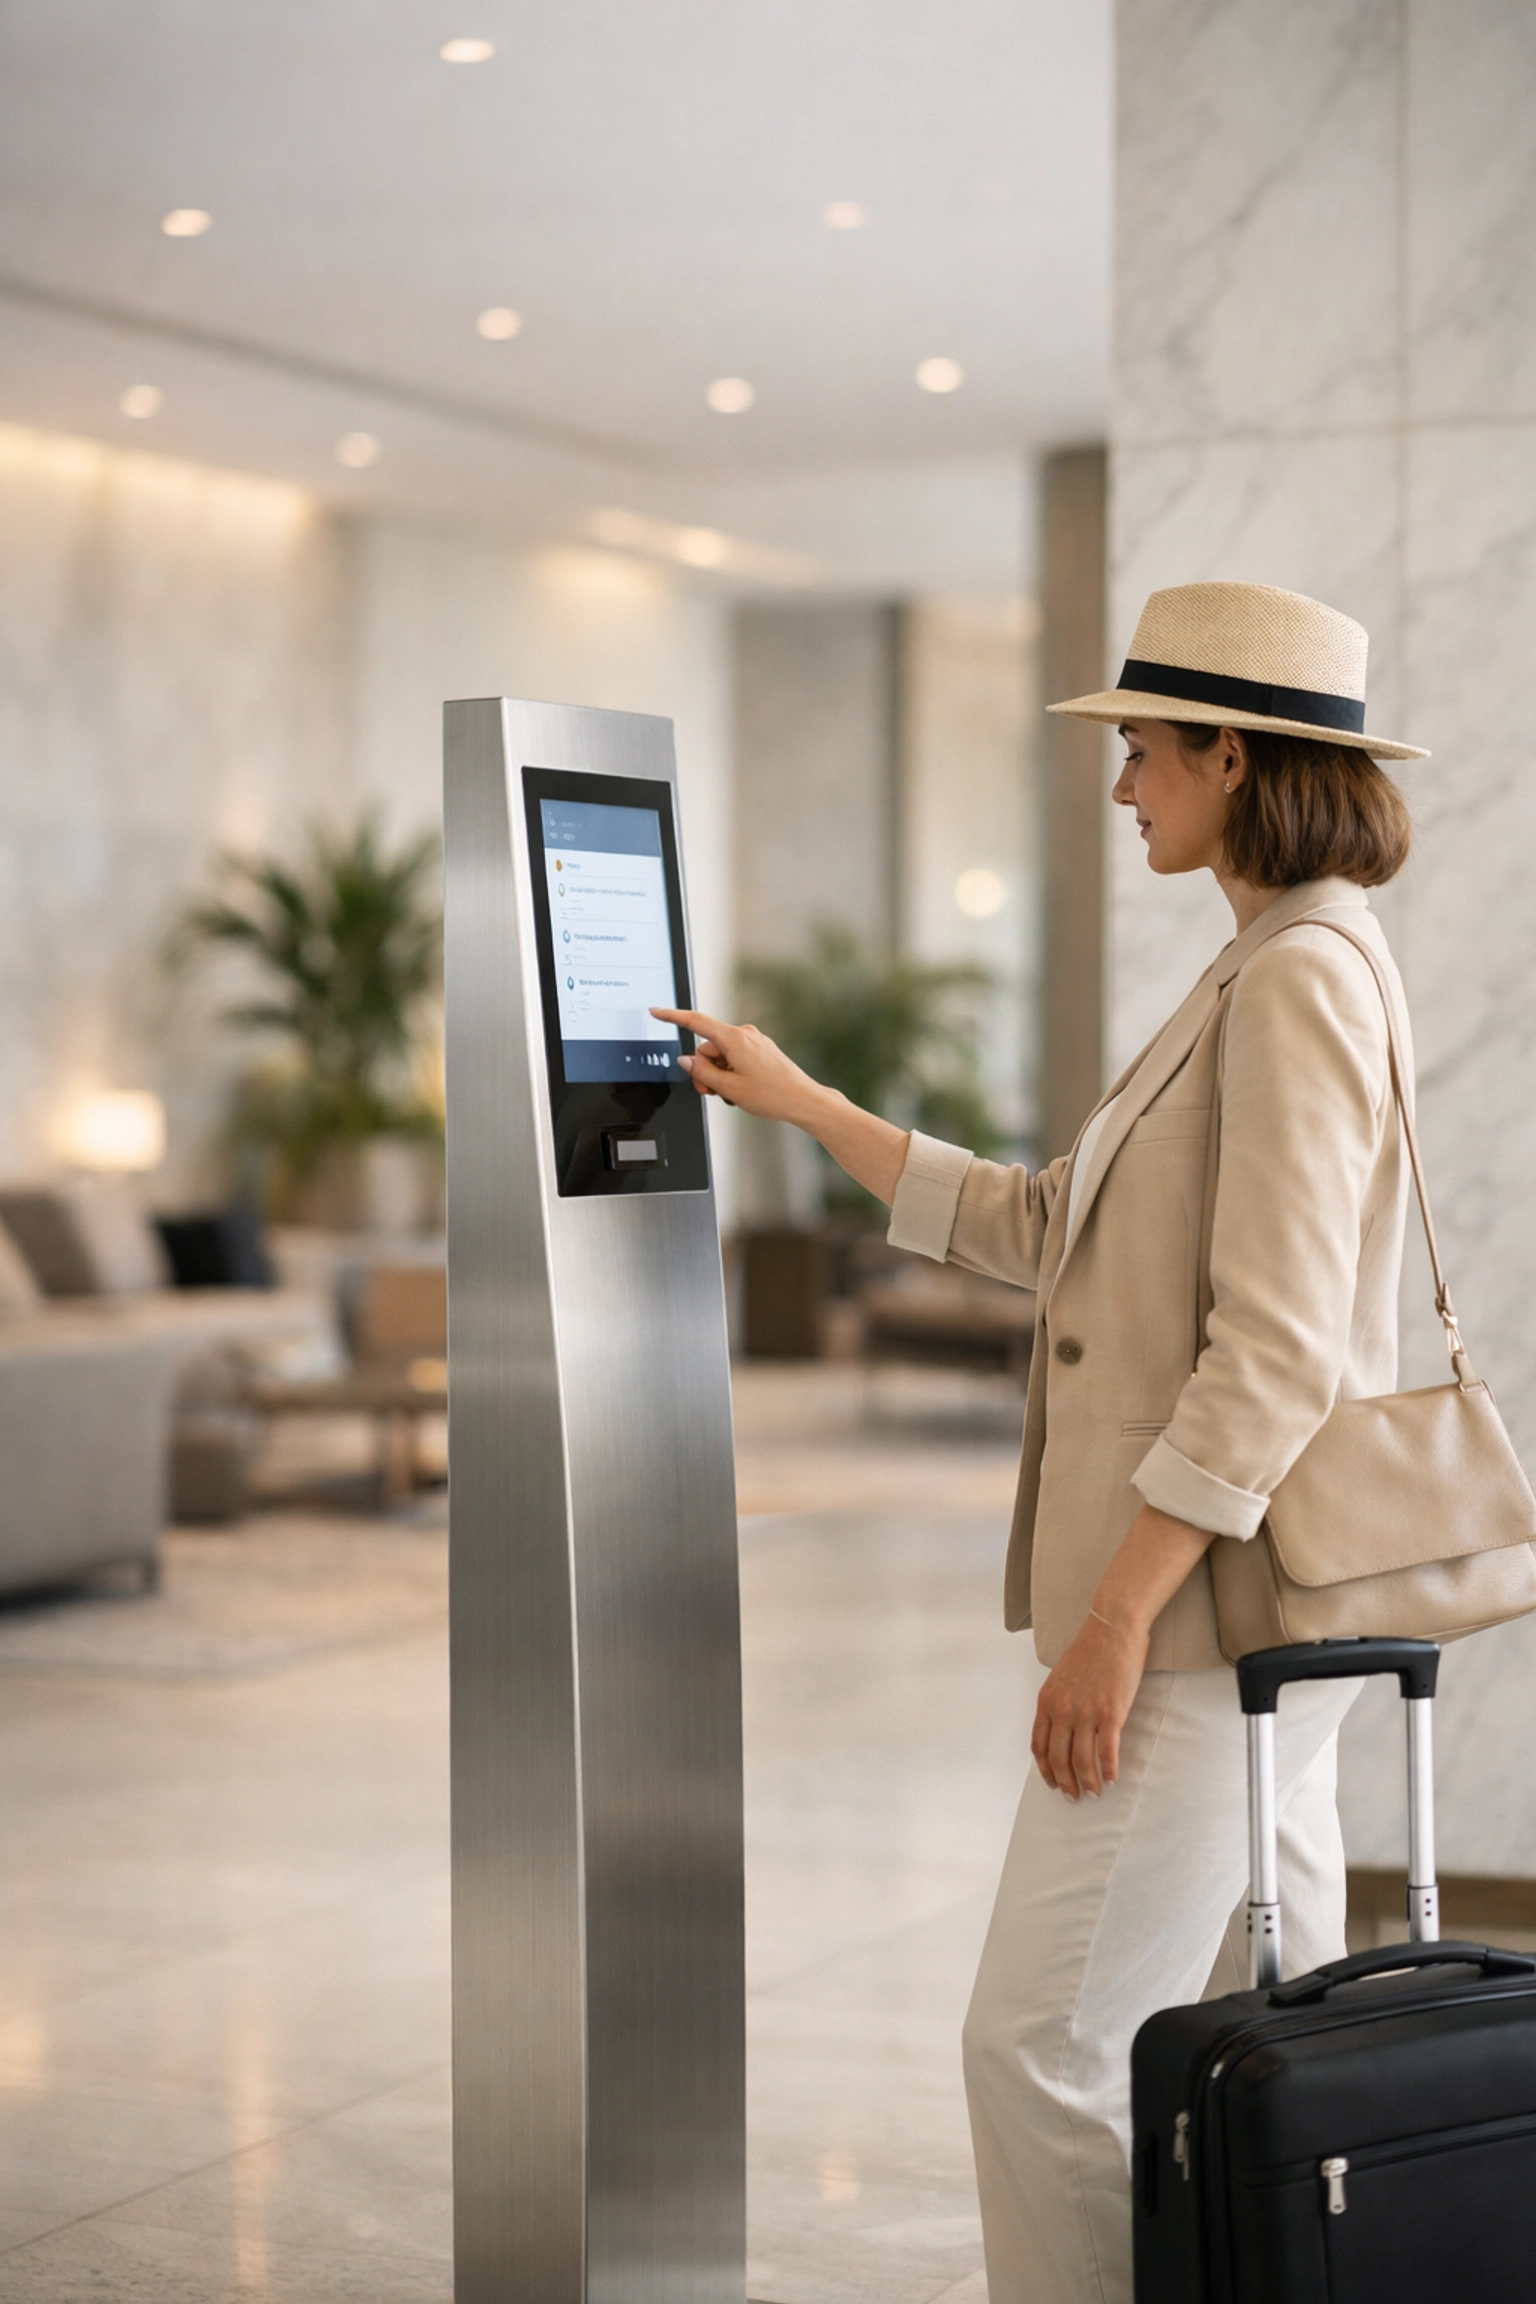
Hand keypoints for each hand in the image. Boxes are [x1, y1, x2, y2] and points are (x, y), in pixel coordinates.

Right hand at [650, 1008, 820, 1126]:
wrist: (803, 1100)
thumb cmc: (773, 1095)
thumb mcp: (729, 1088)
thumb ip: (702, 1072)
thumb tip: (687, 1060)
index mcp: (735, 1039)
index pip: (696, 1023)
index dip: (672, 1017)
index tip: (656, 1012)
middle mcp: (744, 1035)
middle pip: (707, 1048)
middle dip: (704, 1070)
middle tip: (711, 1091)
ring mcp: (754, 1042)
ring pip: (721, 1055)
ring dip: (719, 1075)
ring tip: (733, 1093)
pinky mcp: (760, 1050)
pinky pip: (735, 1057)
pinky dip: (731, 1073)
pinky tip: (742, 1089)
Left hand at [1031, 1609, 1149, 1799]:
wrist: (1112, 1629)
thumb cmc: (1090, 1649)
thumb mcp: (1061, 1676)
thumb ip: (1058, 1701)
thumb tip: (1062, 1727)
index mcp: (1047, 1701)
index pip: (1039, 1746)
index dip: (1045, 1769)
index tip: (1052, 1782)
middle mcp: (1062, 1710)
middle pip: (1059, 1759)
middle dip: (1066, 1783)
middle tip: (1074, 1797)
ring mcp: (1086, 1713)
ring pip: (1082, 1761)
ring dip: (1088, 1783)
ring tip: (1095, 1793)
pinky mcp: (1110, 1714)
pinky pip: (1107, 1753)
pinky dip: (1109, 1771)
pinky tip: (1113, 1779)